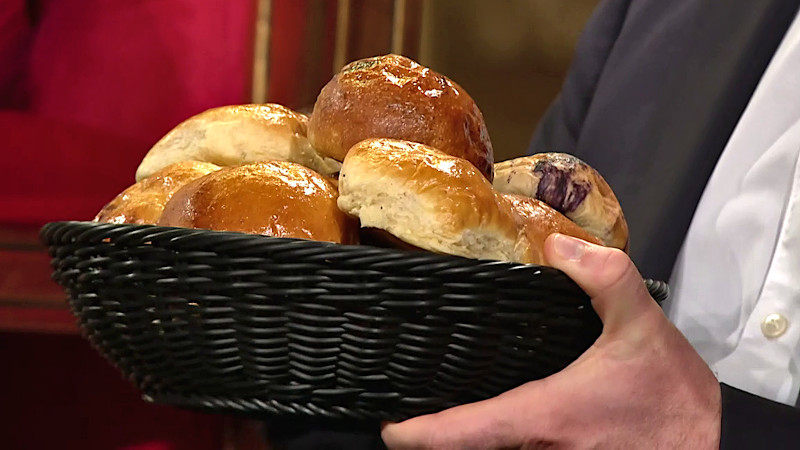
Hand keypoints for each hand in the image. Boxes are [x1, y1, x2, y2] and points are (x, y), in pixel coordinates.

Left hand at [381, 234, 720, 448]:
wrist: (711, 441)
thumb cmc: (675, 398)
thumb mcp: (643, 326)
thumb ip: (605, 278)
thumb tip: (559, 246)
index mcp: (547, 415)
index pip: (468, 432)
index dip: (423, 435)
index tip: (392, 430)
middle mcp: (544, 449)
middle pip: (475, 449)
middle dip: (442, 435)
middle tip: (412, 408)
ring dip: (472, 440)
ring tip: (442, 415)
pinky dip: (501, 442)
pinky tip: (495, 422)